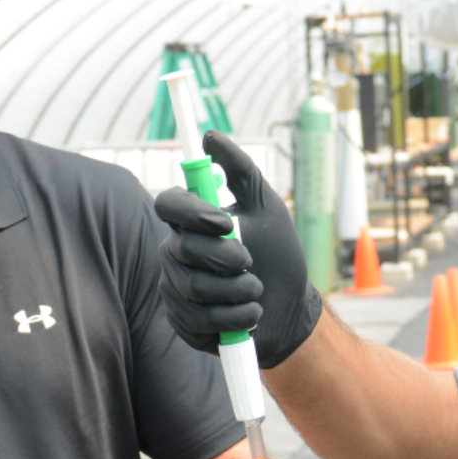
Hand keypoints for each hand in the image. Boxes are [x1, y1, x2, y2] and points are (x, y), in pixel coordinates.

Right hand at [154, 130, 322, 367]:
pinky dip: (236, 317)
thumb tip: (210, 136)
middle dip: (226, 258)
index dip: (191, 212)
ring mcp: (175, 289)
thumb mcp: (267, 208)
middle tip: (250, 262)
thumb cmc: (276, 253)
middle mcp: (175, 253)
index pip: (168, 204)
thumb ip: (240, 171)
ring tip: (256, 290)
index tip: (224, 221)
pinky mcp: (183, 323)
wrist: (289, 307)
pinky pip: (201, 320)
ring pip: (194, 288)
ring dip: (237, 290)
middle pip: (183, 250)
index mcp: (191, 222)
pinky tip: (250, 314)